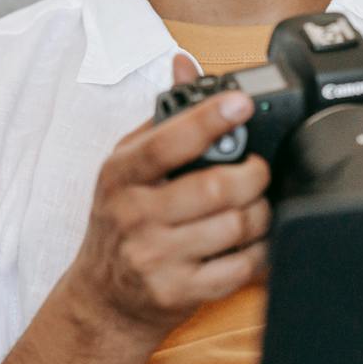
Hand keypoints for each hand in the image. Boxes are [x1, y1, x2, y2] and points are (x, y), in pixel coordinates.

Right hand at [66, 53, 272, 339]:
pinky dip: (258, 252)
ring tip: (255, 206)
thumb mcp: (126, 167)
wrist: (103, 299)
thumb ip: (162, 119)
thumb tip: (184, 64)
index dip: (210, 119)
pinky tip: (252, 242)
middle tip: (258, 170)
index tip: (241, 104)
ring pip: (235, 226)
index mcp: (121, 174)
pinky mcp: (178, 292)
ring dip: (260, 213)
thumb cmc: (120, 224)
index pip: (168, 142)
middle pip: (216, 188)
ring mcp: (155, 257)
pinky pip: (239, 267)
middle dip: (253, 175)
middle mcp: (134, 215)